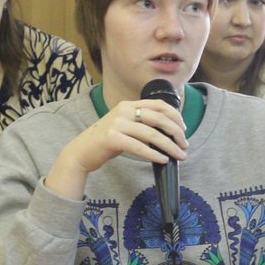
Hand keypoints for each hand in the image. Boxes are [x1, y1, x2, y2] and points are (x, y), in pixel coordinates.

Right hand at [45, 99, 187, 199]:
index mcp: (128, 105)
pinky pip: (139, 147)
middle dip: (176, 132)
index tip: (184, 129)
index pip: (159, 105)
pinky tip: (163, 160)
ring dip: (169, 146)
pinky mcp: (112, 138)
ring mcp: (117, 124)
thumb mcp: (124, 126)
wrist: (80, 152)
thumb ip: (141, 125)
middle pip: (159, 118)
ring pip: (152, 134)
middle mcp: (123, 110)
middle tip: (184, 145)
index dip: (175, 116)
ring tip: (179, 156)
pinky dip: (154, 154)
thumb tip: (167, 133)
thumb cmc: (105, 142)